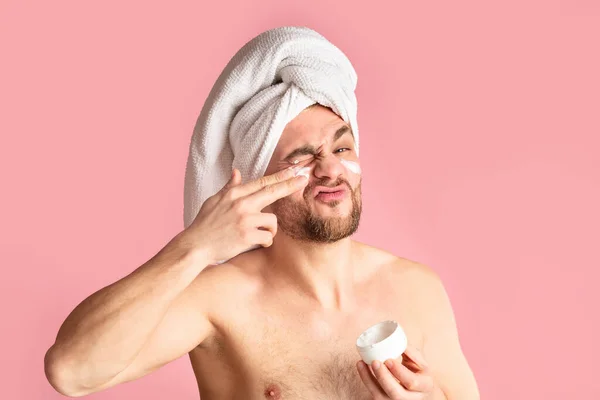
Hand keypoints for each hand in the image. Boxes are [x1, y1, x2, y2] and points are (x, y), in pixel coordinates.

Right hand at [182, 166, 307, 263]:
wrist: (195, 246)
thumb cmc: (204, 224)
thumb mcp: (214, 201)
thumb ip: (228, 187)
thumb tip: (236, 172)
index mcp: (234, 194)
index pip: (262, 182)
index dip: (279, 176)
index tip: (293, 171)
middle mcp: (241, 204)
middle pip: (272, 191)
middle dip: (290, 185)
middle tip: (304, 179)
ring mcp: (245, 219)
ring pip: (272, 220)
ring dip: (269, 228)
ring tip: (258, 233)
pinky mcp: (247, 236)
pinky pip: (268, 237)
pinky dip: (265, 241)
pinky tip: (256, 243)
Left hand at [357, 345, 435, 398]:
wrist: (419, 392)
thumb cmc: (418, 374)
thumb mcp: (421, 364)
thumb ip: (412, 353)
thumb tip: (399, 340)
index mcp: (425, 386)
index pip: (412, 382)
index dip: (399, 372)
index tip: (388, 360)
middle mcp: (412, 399)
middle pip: (396, 394)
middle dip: (384, 378)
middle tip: (375, 362)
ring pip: (381, 397)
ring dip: (369, 380)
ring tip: (362, 363)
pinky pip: (374, 395)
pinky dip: (366, 380)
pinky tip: (361, 367)